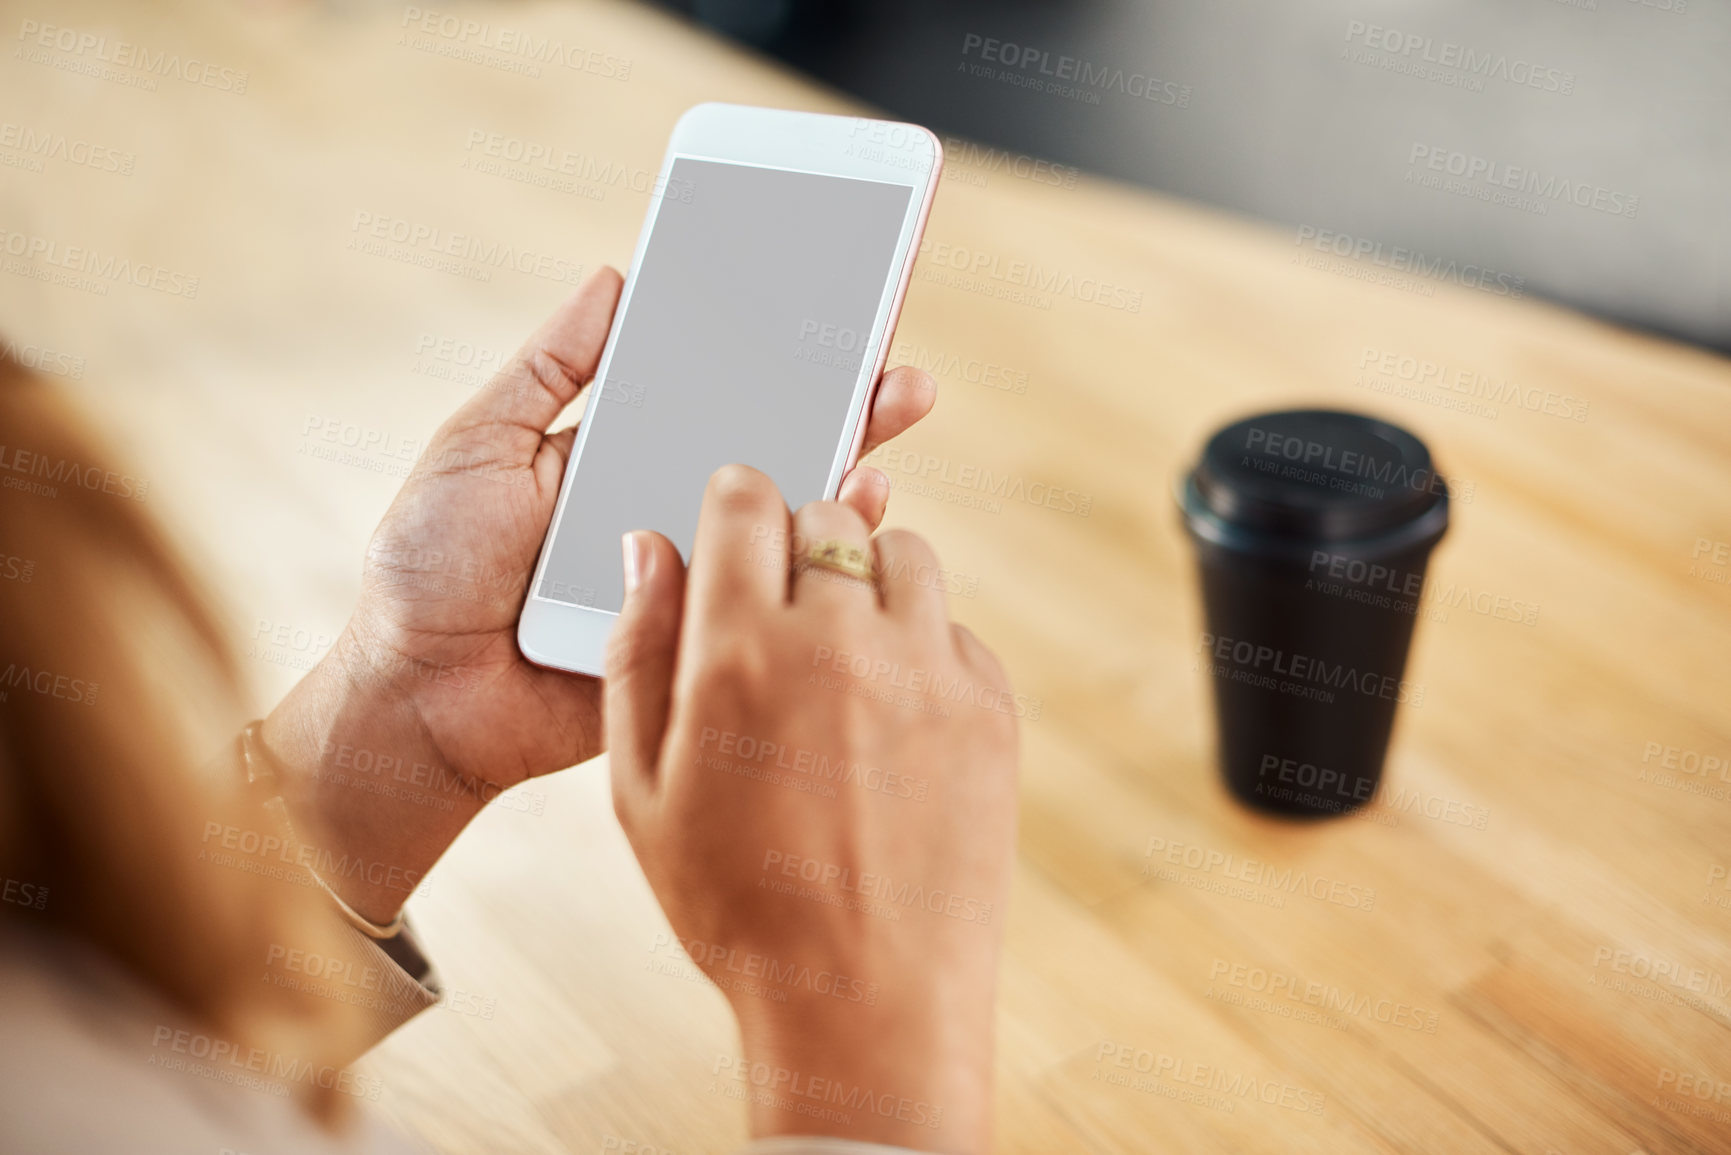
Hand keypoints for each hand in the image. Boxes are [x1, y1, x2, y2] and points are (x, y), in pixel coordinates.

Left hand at [264, 269, 939, 922]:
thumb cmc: (428, 570)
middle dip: (838, 403)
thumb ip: (550, 369)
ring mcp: (692, 578)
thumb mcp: (479, 445)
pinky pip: (774, 599)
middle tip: (894, 363)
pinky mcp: (703, 643)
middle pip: (769, 450)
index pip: (713, 396)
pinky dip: (823, 555)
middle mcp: (668, 513)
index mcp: (621, 459)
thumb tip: (616, 279)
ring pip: (787, 521)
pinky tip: (860, 507)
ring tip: (892, 409)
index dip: (770, 355)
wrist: (416, 699)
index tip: (826, 307)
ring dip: (847, 467)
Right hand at [607, 466, 1020, 1153]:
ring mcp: (928, 669)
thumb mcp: (642, 790)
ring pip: (906, 555)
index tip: (735, 522)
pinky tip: (891, 718)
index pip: (745, 497)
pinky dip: (922, 649)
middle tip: (784, 608)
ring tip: (843, 654)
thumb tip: (649, 549)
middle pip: (828, 516)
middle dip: (799, 544)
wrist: (865, 997)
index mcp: (741, 649)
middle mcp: (841, 639)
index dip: (734, 499)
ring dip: (869, 583)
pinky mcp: (990, 706)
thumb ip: (636, 652)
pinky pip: (954, 630)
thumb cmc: (737, 903)